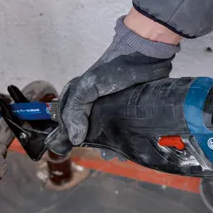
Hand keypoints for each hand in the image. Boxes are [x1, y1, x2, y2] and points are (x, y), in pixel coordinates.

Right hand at [58, 13, 178, 144]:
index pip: (67, 124)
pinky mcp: (130, 112)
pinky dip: (125, 142)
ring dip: (111, 147)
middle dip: (94, 145)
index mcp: (79, 99)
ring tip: (117, 155)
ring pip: (108, 134)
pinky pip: (125, 131)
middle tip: (103, 153)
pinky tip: (127, 150)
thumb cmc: (113, 69)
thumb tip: (75, 139)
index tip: (69, 150)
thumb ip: (75, 110)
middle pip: (89, 133)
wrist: (146, 57)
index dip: (67, 138)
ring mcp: (113, 110)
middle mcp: (94, 106)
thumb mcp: (87, 86)